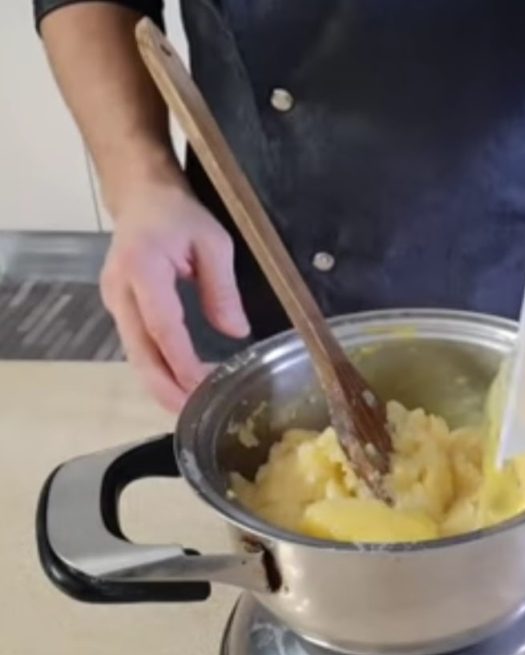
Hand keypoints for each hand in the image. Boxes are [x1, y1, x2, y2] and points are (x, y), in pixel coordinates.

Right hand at [100, 181, 248, 411]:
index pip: (162, 325)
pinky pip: (137, 345)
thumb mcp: (214, 242)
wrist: (142, 197)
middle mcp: (120, 290)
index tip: (200, 386)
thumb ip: (223, 288)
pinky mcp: (120, 308)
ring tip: (187, 410)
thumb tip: (236, 332)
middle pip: (139, 350)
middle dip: (164, 387)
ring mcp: (114, 301)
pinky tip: (177, 386)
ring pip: (134, 354)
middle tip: (190, 415)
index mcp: (143, 268)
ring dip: (159, 384)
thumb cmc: (180, 216)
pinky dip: (156, 369)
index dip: (181, 360)